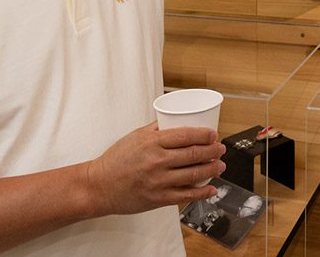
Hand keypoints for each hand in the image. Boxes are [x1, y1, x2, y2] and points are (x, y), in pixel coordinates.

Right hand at [84, 123, 225, 216]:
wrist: (99, 186)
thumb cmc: (116, 160)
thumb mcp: (134, 137)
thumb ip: (156, 128)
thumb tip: (176, 119)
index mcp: (151, 143)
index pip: (185, 135)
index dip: (204, 135)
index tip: (213, 134)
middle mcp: (156, 161)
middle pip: (193, 154)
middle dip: (212, 151)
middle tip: (221, 148)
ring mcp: (158, 181)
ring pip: (193, 174)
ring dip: (212, 169)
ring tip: (220, 165)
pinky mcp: (158, 199)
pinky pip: (186, 195)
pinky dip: (202, 192)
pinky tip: (211, 189)